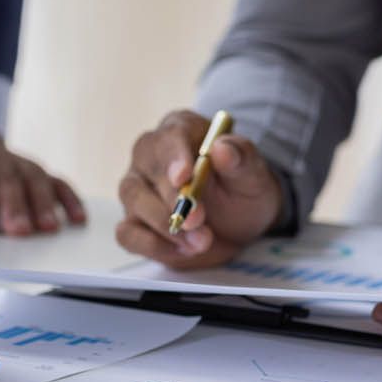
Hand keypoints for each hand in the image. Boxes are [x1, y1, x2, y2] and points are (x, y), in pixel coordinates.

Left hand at [0, 127, 84, 234]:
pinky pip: (54, 180)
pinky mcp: (32, 169)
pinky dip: (68, 197)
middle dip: (13, 205)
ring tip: (48, 228)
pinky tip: (77, 218)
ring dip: (42, 202)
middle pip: (4, 178)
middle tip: (19, 232)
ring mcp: (14, 161)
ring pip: (32, 177)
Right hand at [117, 110, 284, 267]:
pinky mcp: (133, 221)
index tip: (184, 177)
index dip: (174, 156)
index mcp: (180, 130)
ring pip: (134, 200)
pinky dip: (154, 245)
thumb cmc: (242, 186)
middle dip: (172, 198)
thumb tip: (222, 149)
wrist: (240, 217)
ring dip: (164, 225)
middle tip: (197, 221)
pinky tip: (183, 250)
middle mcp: (150, 156)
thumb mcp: (253, 172)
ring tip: (201, 241)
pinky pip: (128, 233)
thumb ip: (242, 158)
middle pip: (147, 170)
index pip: (169, 137)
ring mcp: (137, 189)